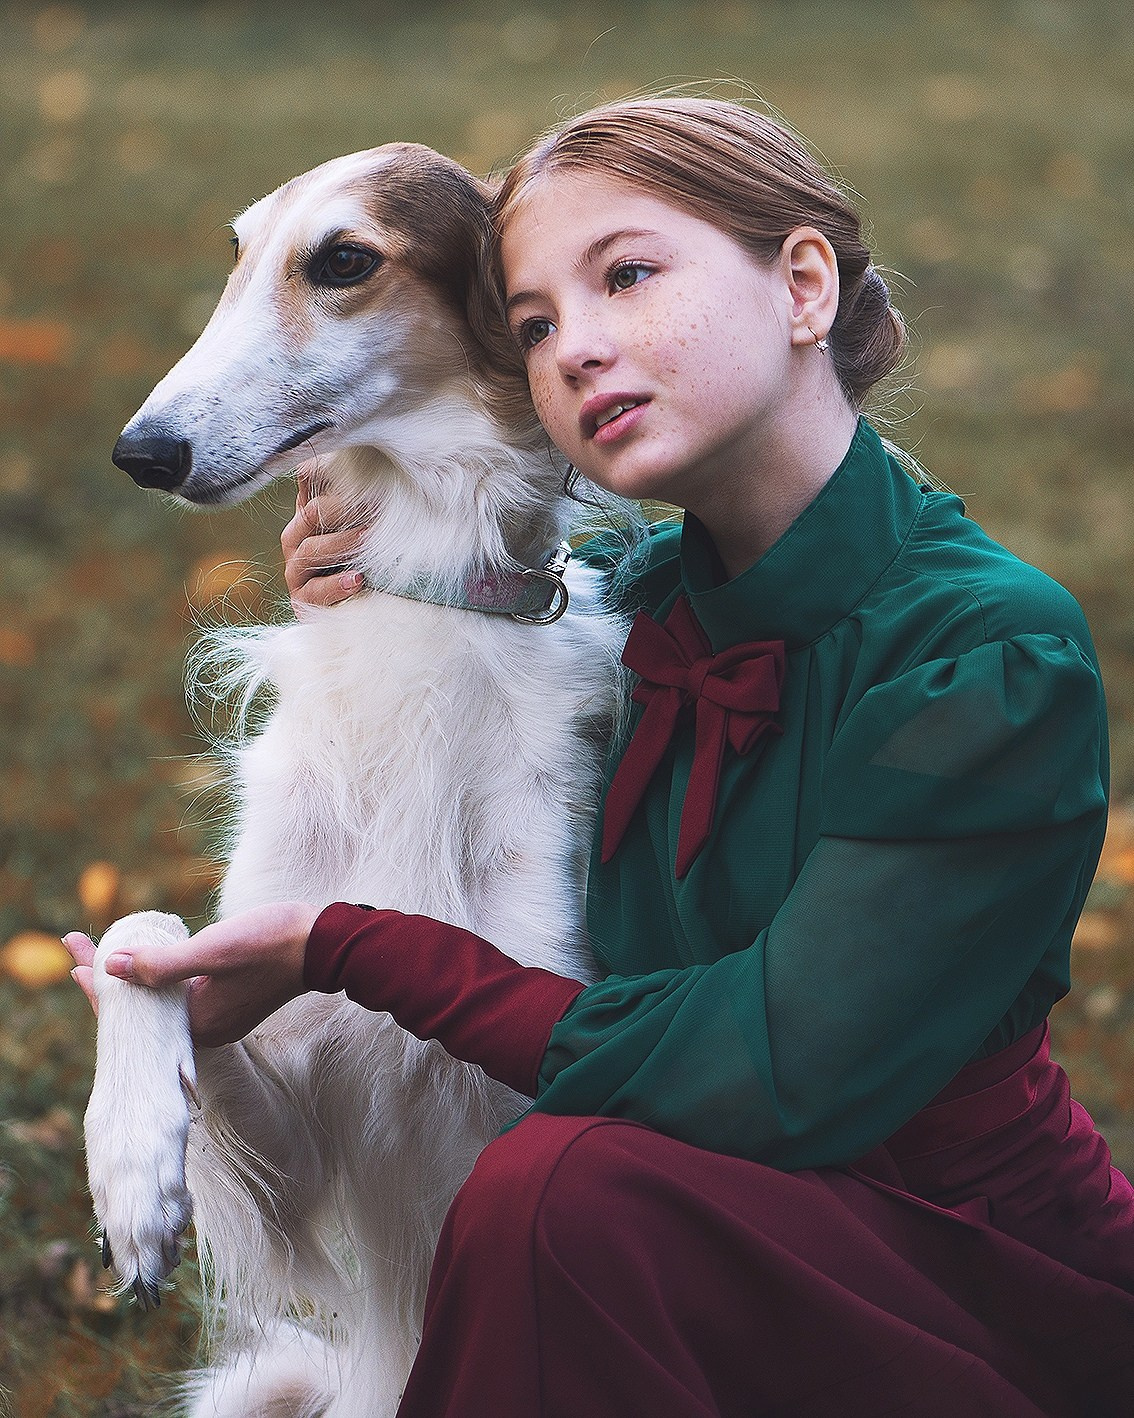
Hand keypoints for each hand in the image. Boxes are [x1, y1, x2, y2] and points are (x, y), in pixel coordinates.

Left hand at [64, 901, 320, 1047]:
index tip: (72, 957)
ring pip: (162, 1000)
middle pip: (144, 1007)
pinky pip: (181, 994)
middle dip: (109, 978)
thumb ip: (162, 963)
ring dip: (133, 974)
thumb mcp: (213, 950)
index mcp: (199, 1025)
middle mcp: (207, 1028)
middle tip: (76, 948)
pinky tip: (149, 959)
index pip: (134, 1013)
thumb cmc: (272, 944)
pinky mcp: (232, 1000)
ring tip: (102, 953)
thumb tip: (111, 967)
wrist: (325, 943)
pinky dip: (160, 976)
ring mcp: (221, 1015)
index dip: (99, 985)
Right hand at [281, 465, 370, 613]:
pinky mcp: (302, 601)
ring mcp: (296, 571)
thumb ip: (359, 496)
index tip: (367, 476)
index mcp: (309, 514)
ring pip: (309, 551)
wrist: (366, 609)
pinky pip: (313, 591)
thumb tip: (359, 460)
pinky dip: (335, 585)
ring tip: (369, 539)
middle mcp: (297, 539)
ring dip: (341, 544)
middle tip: (377, 504)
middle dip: (343, 508)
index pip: (311, 483)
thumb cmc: (369, 557)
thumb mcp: (369, 523)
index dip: (336, 478)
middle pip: (311, 515)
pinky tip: (358, 579)